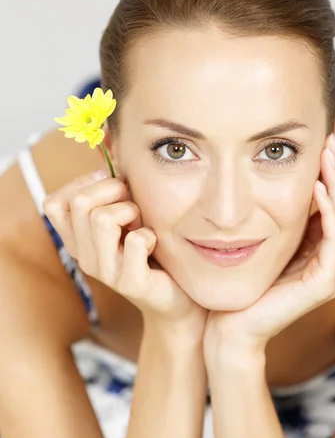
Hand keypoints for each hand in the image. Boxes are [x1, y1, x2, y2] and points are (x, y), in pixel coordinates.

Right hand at [43, 170, 206, 341]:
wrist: (177, 298)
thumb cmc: (152, 249)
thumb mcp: (126, 215)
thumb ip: (113, 185)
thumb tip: (108, 139)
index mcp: (77, 240)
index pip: (54, 203)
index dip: (82, 184)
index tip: (111, 185)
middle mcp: (85, 257)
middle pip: (80, 203)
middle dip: (113, 191)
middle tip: (133, 204)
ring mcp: (106, 272)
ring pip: (102, 218)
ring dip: (130, 211)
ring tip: (142, 223)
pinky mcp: (131, 283)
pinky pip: (136, 240)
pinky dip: (150, 234)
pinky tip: (155, 243)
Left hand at [204, 134, 334, 358]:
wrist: (226, 324)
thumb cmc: (237, 280)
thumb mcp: (259, 237)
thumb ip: (274, 214)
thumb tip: (268, 173)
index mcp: (317, 248)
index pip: (331, 202)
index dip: (329, 171)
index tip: (322, 139)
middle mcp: (329, 259)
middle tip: (331, 136)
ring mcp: (330, 273)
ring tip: (327, 153)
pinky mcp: (323, 283)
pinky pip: (333, 238)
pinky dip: (329, 210)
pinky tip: (317, 186)